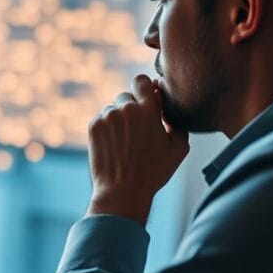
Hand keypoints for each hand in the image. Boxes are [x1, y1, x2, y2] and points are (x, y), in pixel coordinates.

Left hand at [87, 75, 188, 224]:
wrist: (122, 191)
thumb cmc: (154, 172)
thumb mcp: (179, 148)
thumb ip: (176, 122)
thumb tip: (168, 109)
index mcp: (148, 109)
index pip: (141, 81)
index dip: (144, 88)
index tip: (146, 99)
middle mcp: (126, 108)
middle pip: (126, 96)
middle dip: (132, 109)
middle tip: (137, 131)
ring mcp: (107, 117)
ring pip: (113, 108)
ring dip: (118, 119)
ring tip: (125, 143)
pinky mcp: (93, 126)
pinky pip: (101, 119)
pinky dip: (107, 128)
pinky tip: (114, 146)